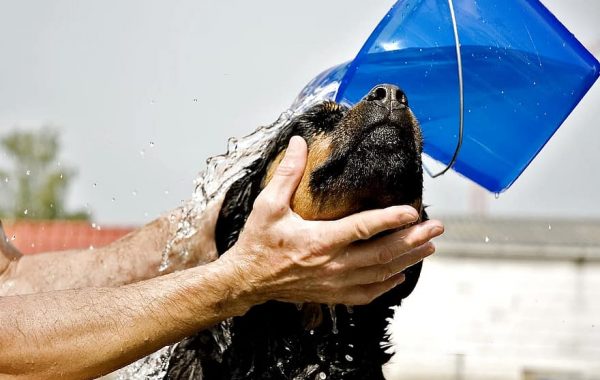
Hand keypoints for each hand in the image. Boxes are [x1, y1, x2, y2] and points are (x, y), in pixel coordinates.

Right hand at [220, 136, 443, 305]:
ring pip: (380, 274)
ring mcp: (334, 283)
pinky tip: (400, 274)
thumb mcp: (269, 205)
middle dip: (413, 239)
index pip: (364, 228)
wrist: (246, 281)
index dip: (391, 218)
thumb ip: (288, 173)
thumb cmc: (258, 243)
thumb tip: (299, 142)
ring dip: (407, 259)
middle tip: (437, 227)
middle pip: (382, 253)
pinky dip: (387, 284)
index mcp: (319, 241)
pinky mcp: (332, 294)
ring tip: (429, 246)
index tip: (414, 210)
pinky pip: (367, 293)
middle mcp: (332, 265)